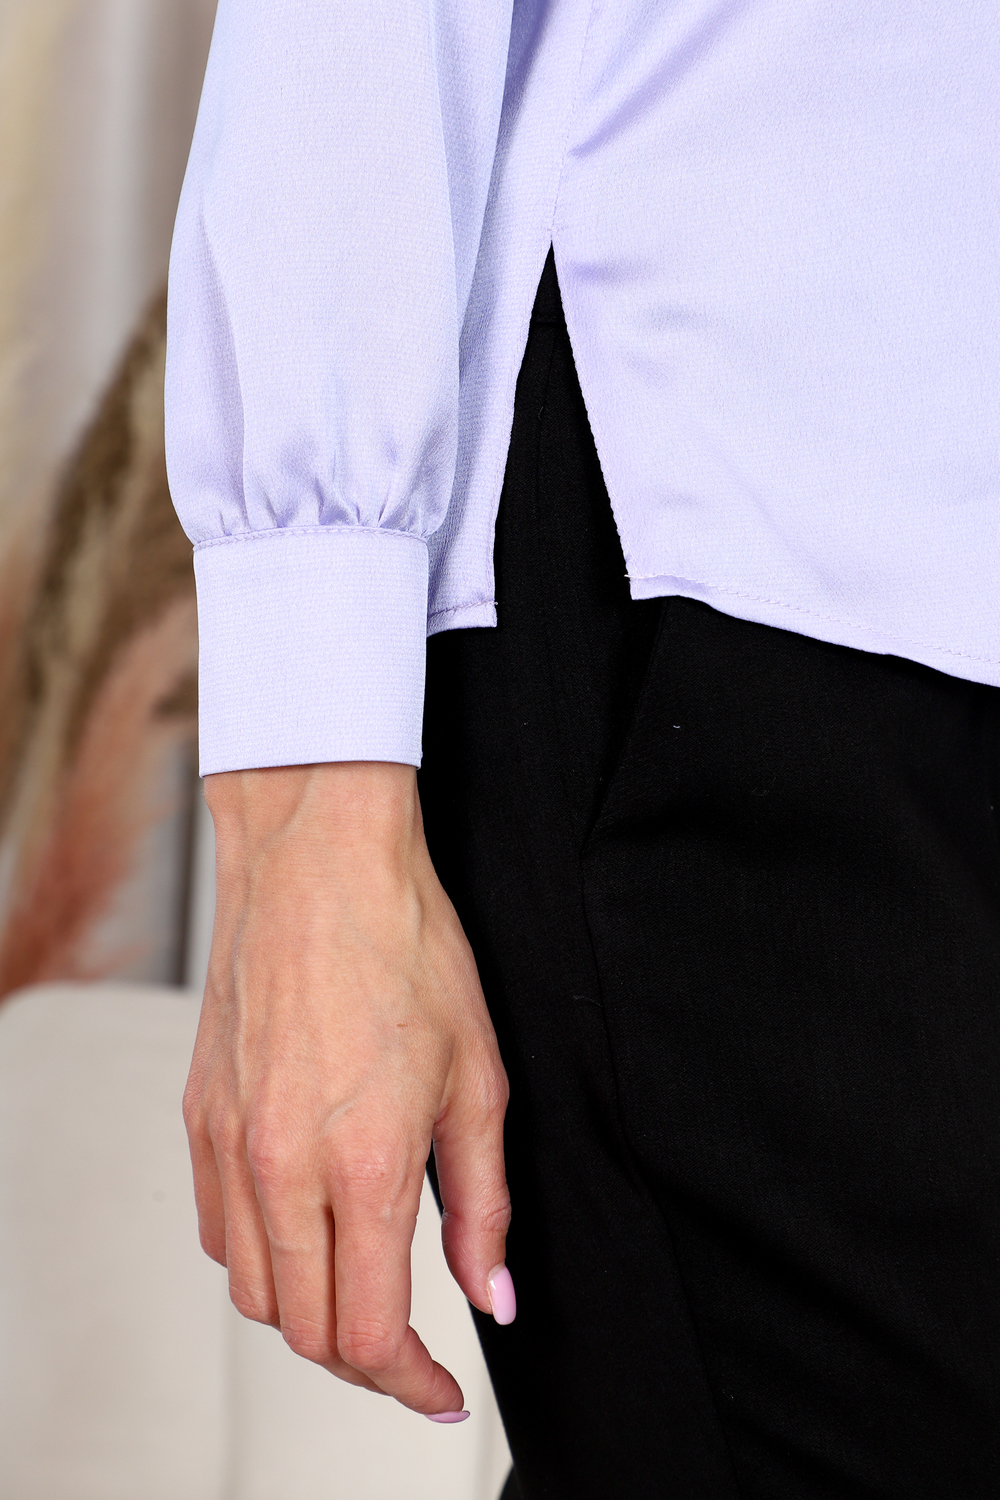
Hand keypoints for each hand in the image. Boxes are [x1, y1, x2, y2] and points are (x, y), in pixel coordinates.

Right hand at [183, 761, 511, 1416]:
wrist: (318, 860)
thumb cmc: (404, 946)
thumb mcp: (478, 1077)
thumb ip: (484, 1202)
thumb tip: (492, 1292)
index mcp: (360, 1165)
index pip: (370, 1334)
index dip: (411, 1385)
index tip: (440, 1390)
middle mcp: (279, 1167)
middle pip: (305, 1331)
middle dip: (366, 1364)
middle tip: (412, 1352)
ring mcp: (228, 1144)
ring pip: (252, 1290)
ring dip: (310, 1314)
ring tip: (361, 1291)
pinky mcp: (199, 1116)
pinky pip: (218, 1228)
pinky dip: (262, 1257)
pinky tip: (304, 1227)